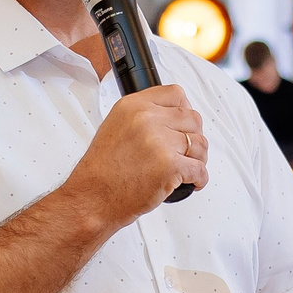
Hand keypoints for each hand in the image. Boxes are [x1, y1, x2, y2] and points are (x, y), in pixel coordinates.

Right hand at [64, 85, 207, 226]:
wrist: (91, 198)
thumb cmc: (101, 171)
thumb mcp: (115, 128)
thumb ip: (142, 118)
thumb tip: (171, 118)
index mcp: (133, 106)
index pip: (175, 94)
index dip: (184, 110)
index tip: (183, 124)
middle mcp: (146, 119)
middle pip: (192, 118)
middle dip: (193, 137)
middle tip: (185, 152)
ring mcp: (159, 142)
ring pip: (200, 144)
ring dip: (198, 158)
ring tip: (186, 169)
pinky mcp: (170, 166)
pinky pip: (200, 169)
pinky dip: (199, 179)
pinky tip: (190, 182)